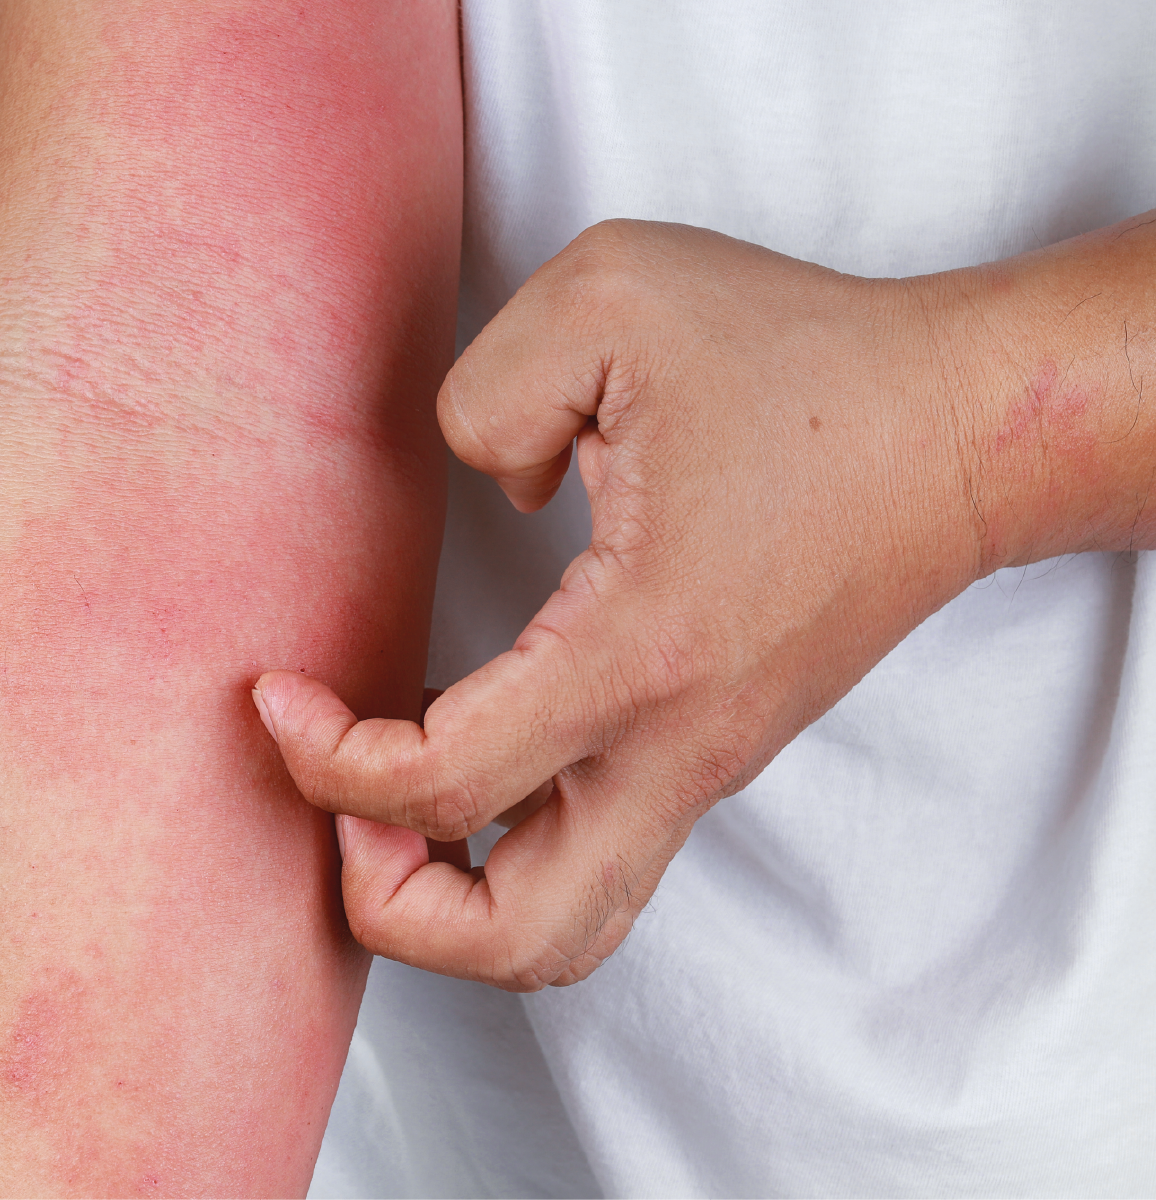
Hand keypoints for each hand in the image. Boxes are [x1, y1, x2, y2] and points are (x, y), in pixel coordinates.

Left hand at [252, 219, 1023, 988]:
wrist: (961, 432)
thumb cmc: (803, 363)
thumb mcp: (612, 298)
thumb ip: (486, 395)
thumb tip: (483, 491)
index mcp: (634, 653)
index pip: (443, 786)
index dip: (324, 763)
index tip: (277, 695)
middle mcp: (674, 745)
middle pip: (517, 940)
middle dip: (390, 905)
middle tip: (340, 811)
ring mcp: (704, 764)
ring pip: (570, 931)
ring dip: (456, 903)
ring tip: (391, 812)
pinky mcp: (716, 749)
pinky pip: (601, 856)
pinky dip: (513, 848)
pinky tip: (475, 744)